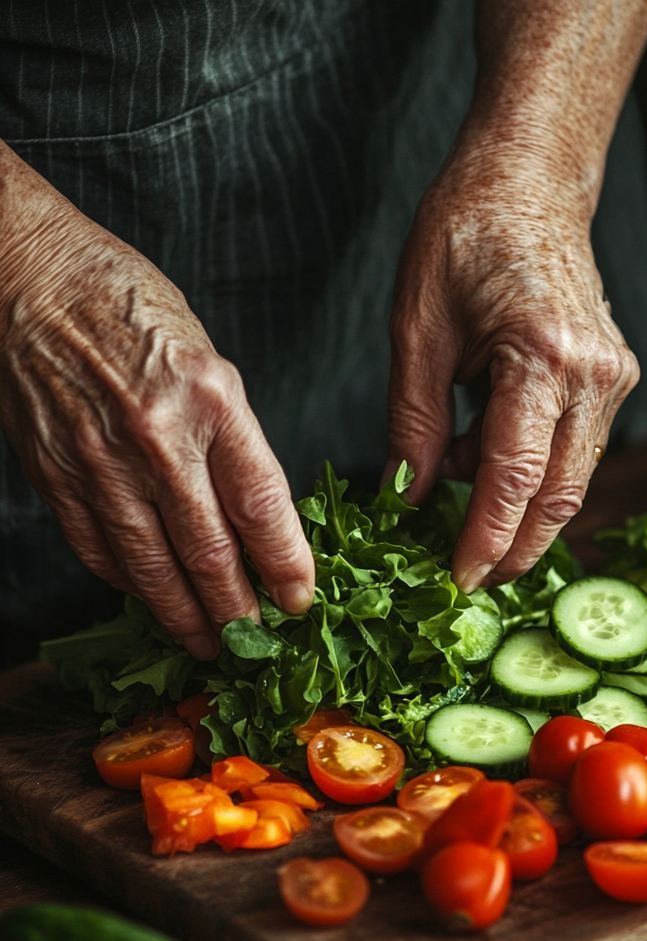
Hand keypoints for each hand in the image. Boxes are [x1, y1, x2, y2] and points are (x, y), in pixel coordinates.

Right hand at [0, 145, 314, 657]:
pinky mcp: (56, 474)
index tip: (300, 600)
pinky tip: (149, 598)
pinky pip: (98, 548)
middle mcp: (157, 436)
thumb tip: (258, 520)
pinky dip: (128, 582)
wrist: (32, 278)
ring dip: (184, 615)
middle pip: (209, 550)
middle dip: (237, 609)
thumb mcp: (211, 362)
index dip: (285, 564)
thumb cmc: (132, 310)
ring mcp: (100, 460)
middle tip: (256, 642)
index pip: (262, 505)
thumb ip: (234, 441)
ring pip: (151, 565)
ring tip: (207, 644)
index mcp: (211, 400)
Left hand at [386, 143, 638, 592]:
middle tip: (462, 574)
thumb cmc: (464, 237)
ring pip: (571, 482)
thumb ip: (412, 423)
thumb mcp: (416, 330)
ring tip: (454, 494)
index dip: (485, 538)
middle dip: (511, 546)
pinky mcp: (613, 382)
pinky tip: (479, 459)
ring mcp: (613, 379)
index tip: (457, 581)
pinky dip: (528, 474)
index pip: (516, 478)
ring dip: (516, 510)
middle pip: (558, 496)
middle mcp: (594, 375)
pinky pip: (573, 453)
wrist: (529, 183)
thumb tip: (405, 500)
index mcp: (543, 356)